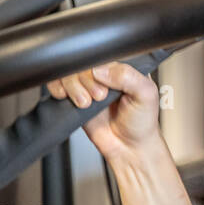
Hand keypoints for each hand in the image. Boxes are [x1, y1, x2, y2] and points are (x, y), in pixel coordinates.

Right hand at [46, 62, 163, 164]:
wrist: (129, 148)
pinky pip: (57, 85)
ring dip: (72, 87)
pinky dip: (56, 89)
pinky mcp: (74, 99)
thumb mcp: (146, 95)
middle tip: (98, 97)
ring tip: (85, 103)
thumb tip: (101, 69)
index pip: (102, 56)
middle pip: (82, 65)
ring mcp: (88, 87)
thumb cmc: (141, 122)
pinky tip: (66, 97)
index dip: (98, 69)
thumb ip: (129, 77)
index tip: (105, 87)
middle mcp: (105, 76)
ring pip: (68, 74)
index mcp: (123, 69)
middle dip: (86, 82)